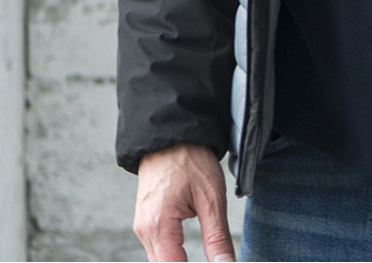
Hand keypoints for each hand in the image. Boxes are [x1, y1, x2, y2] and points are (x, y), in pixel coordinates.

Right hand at [133, 144, 234, 262]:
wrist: (171, 134)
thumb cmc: (191, 160)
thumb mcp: (211, 198)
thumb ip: (217, 237)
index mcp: (158, 226)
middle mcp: (145, 231)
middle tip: (216, 260)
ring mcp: (142, 226)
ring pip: (160, 260)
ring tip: (207, 258)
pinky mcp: (146, 221)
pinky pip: (158, 248)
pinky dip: (173, 254)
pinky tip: (187, 253)